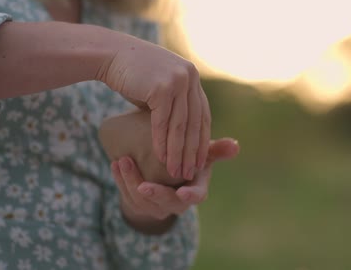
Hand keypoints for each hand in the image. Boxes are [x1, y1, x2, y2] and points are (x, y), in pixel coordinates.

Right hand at [96, 33, 209, 180]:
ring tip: (175, 172)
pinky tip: (161, 158)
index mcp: (192, 76)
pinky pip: (163, 122)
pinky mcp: (162, 87)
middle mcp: (189, 76)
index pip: (203, 114)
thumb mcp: (160, 88)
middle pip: (194, 122)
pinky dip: (162, 143)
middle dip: (192, 152)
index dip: (202, 140)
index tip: (200, 162)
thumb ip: (174, 104)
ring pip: (180, 125)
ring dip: (178, 152)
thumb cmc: (132, 75)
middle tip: (190, 173)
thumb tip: (184, 130)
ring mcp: (178, 80)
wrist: (109, 54)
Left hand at [110, 138, 239, 233]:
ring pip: (142, 201)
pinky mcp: (138, 203)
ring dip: (131, 182)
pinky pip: (127, 195)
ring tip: (122, 162)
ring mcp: (157, 206)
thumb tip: (236, 145)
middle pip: (166, 202)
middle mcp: (177, 202)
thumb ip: (215, 149)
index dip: (191, 195)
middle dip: (153, 193)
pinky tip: (114, 163)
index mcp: (195, 189)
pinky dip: (120, 180)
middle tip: (142, 183)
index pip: (197, 196)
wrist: (163, 175)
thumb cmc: (186, 160)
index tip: (182, 191)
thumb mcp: (201, 154)